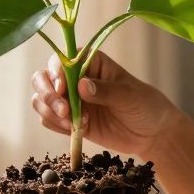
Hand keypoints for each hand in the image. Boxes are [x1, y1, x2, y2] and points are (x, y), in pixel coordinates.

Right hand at [30, 51, 182, 160]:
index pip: (62, 60)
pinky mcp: (69, 120)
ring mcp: (70, 100)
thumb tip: (82, 85)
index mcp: (90, 62)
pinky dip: (55, 125)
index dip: (56, 72)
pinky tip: (76, 129)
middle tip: (64, 111)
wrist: (152, 133)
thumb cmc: (145, 105)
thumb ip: (106, 91)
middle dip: (47, 94)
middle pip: (42, 78)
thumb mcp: (129, 96)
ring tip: (73, 123)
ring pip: (41, 100)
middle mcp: (75, 78)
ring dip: (50, 112)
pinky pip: (48, 120)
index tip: (63, 88)